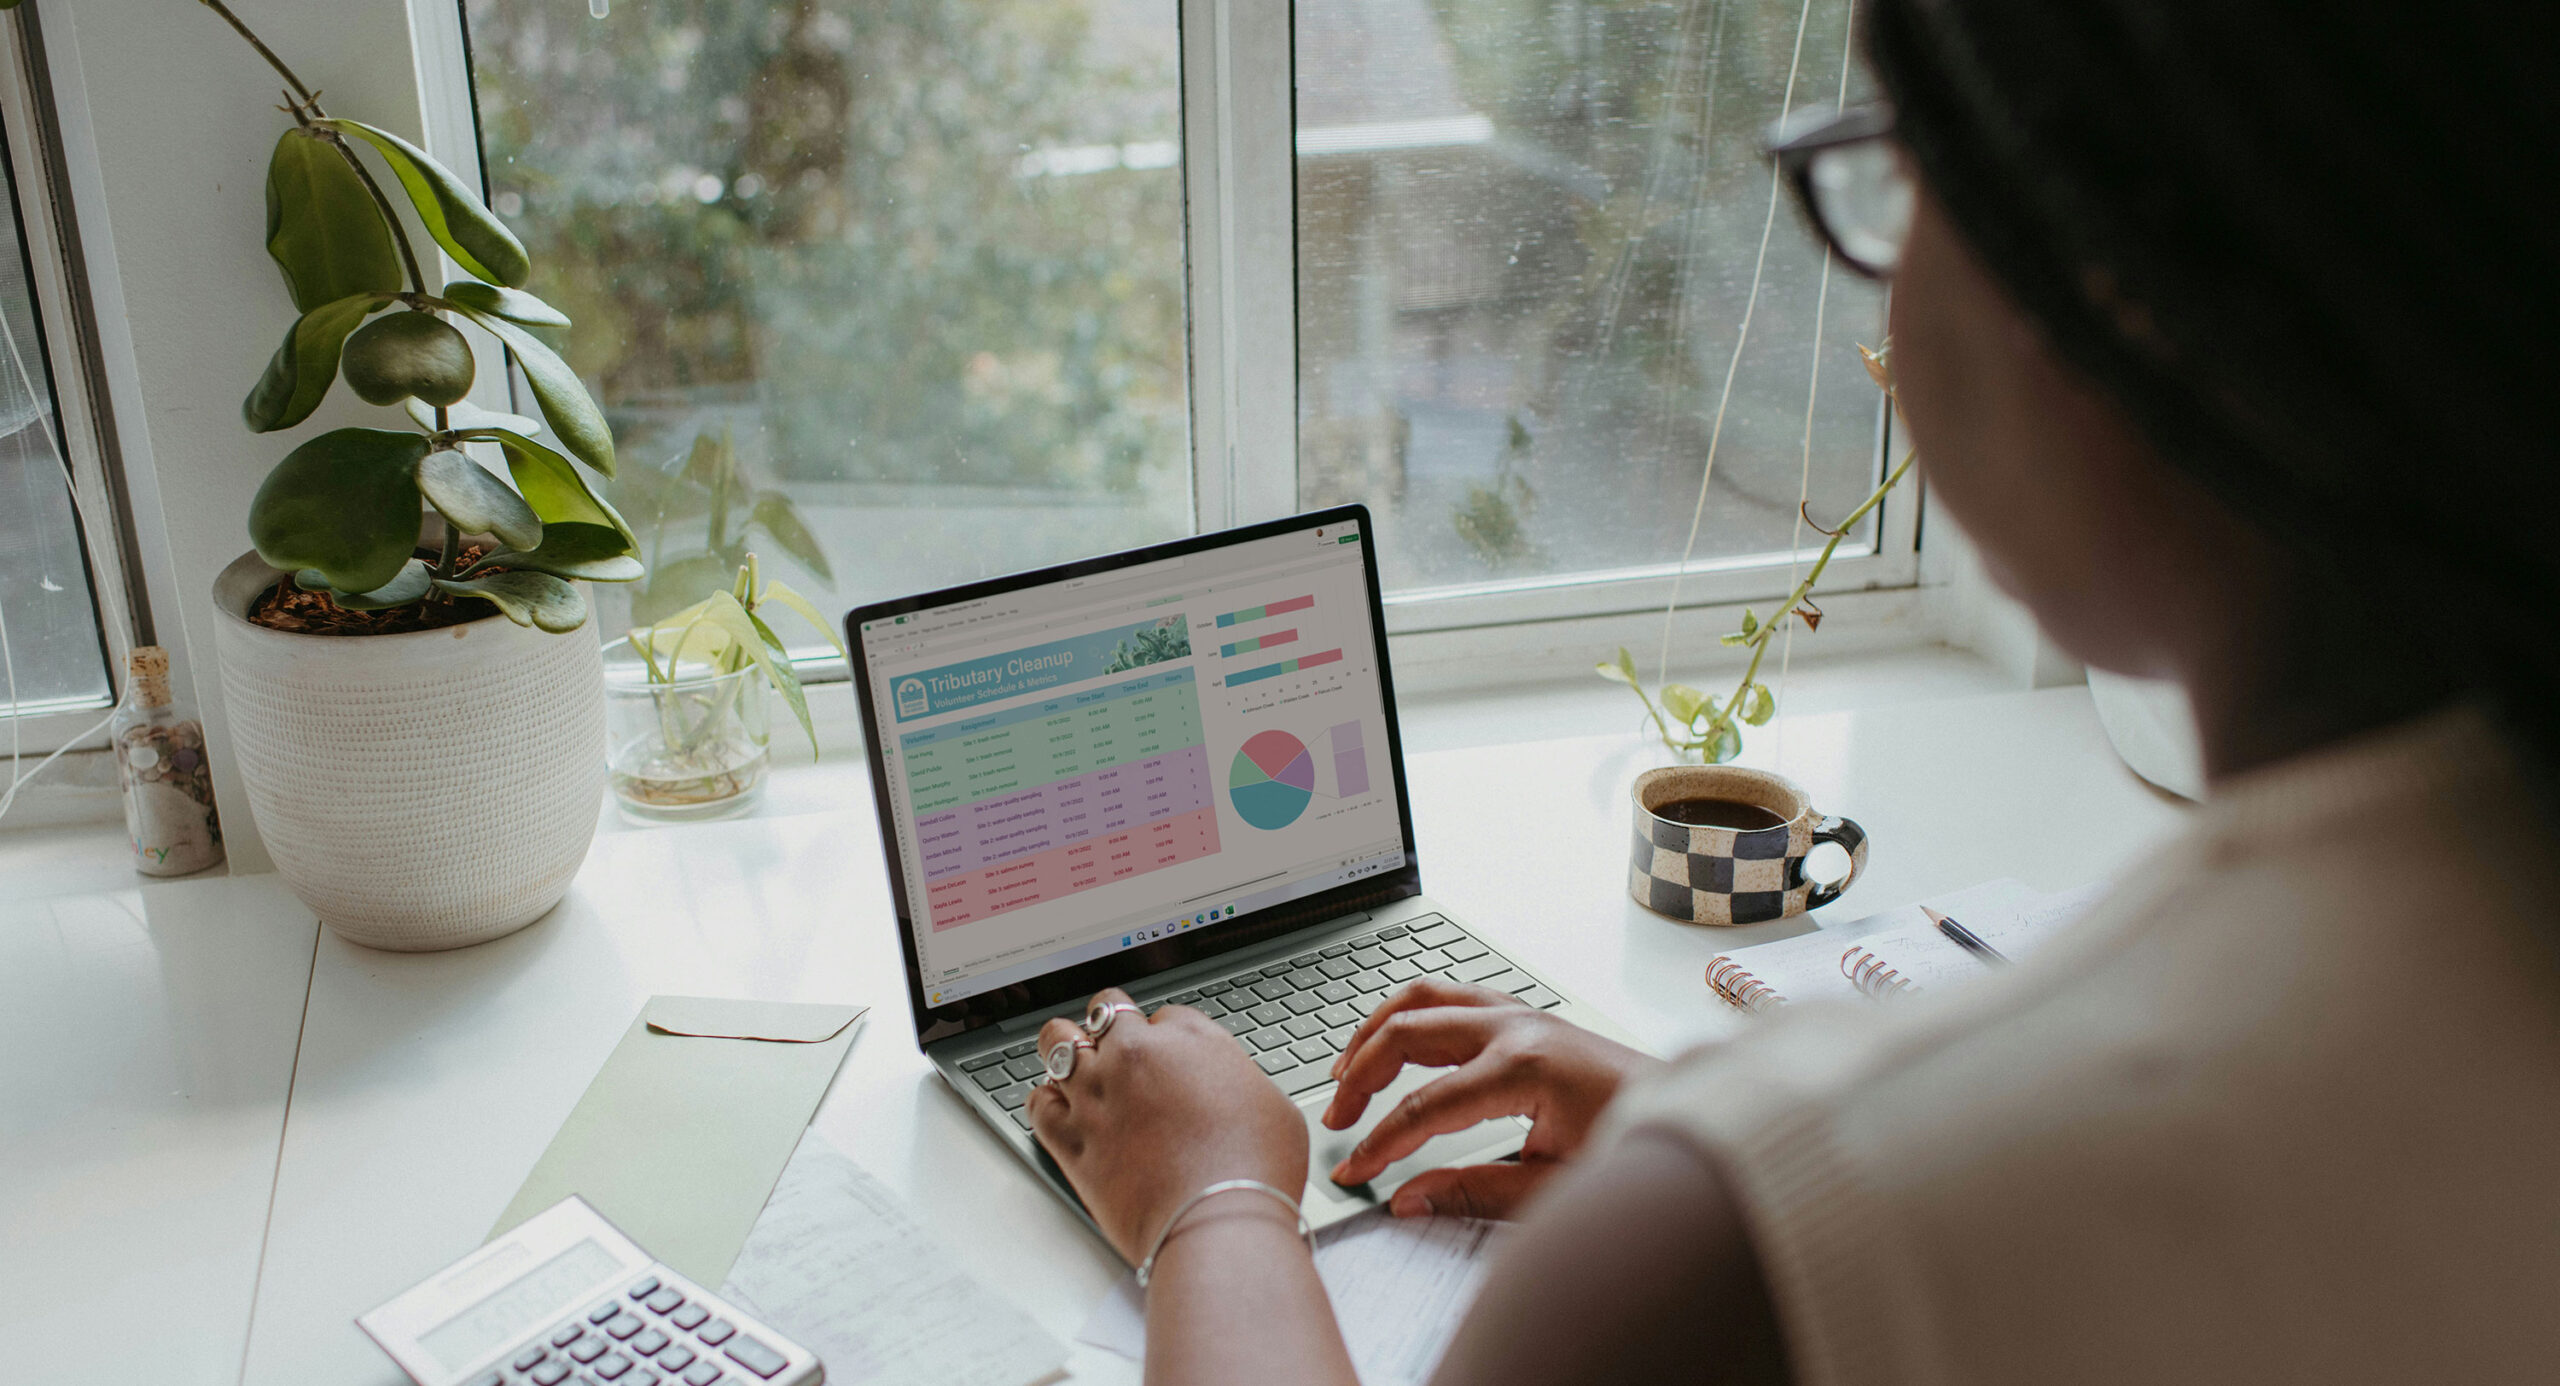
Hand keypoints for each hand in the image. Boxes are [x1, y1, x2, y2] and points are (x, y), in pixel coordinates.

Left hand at [1027, 988, 1311, 1262]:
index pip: (1165, 1015)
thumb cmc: (1256, 1171)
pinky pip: (1037, 1103)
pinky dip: (1045, 1102)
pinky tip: (1057, 1108)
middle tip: (1116, 1046)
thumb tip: (1226, 1086)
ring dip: (1065, 1047)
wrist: (1218, 1225)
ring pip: (1057, 1041)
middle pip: (1106, 1010)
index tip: (1169, 1058)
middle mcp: (1136, 1055)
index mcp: (1190, 1039)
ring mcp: (1097, 1094)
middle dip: (1111, 1025)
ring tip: (1072, 1060)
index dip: (1166, 1037)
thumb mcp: (1272, 1105)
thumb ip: (1237, 1081)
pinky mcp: (1071, 1139)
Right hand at [1322, 979, 1661, 1218]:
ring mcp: (1524, 1014)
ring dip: (1377, 1030)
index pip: (1425, 1106)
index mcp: (1525, 1068)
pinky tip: (1395, 1040)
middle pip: (1409, 1033)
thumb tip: (1407, 1200)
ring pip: (1425, 998)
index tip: (1352, 1171)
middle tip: (1337, 1120)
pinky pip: (1454, 996)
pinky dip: (1412, 1015)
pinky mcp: (1529, 1017)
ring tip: (1346, 1071)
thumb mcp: (1554, 1188)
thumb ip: (1473, 1193)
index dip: (1380, 1142)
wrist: (1697, 1122)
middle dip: (1361, 1076)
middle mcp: (1519, 1028)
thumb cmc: (1637, 1151)